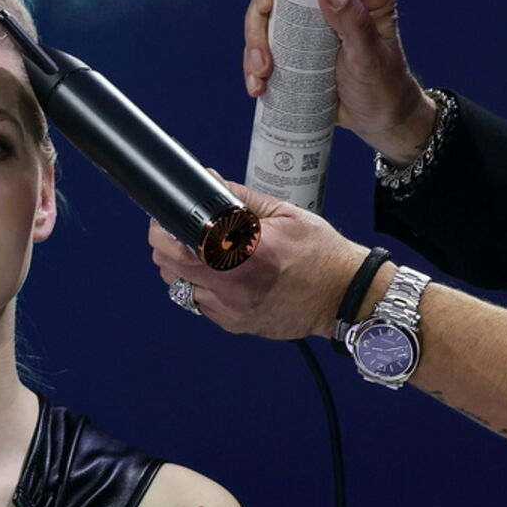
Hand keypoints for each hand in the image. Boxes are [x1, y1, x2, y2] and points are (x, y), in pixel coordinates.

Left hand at [150, 178, 363, 340]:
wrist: (343, 295)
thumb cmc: (321, 255)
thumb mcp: (284, 213)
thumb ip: (240, 198)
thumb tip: (210, 181)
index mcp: (244, 251)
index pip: (179, 242)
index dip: (164, 229)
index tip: (164, 220)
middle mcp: (233, 284)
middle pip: (169, 266)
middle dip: (165, 246)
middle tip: (176, 233)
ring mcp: (231, 309)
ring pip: (179, 288)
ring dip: (181, 269)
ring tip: (201, 254)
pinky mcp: (235, 325)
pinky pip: (201, 306)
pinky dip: (201, 289)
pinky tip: (220, 276)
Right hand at [243, 0, 436, 161]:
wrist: (377, 121)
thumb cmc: (384, 88)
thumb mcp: (371, 61)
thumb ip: (354, 25)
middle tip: (265, 9)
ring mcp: (313, 12)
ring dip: (256, 28)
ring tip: (264, 68)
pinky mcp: (295, 34)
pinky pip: (265, 29)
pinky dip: (254, 53)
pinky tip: (259, 81)